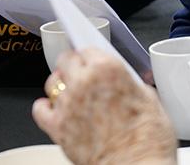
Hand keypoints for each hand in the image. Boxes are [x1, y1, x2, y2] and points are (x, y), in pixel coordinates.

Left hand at [32, 49, 176, 164]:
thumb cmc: (149, 141)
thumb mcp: (150, 100)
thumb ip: (130, 83)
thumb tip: (124, 82)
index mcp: (108, 70)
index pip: (88, 48)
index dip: (91, 55)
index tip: (91, 59)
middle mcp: (84, 82)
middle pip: (66, 60)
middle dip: (73, 65)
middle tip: (82, 74)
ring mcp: (68, 105)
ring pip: (52, 82)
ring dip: (61, 85)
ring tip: (72, 93)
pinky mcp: (57, 128)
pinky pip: (39, 109)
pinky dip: (46, 108)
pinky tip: (56, 110)